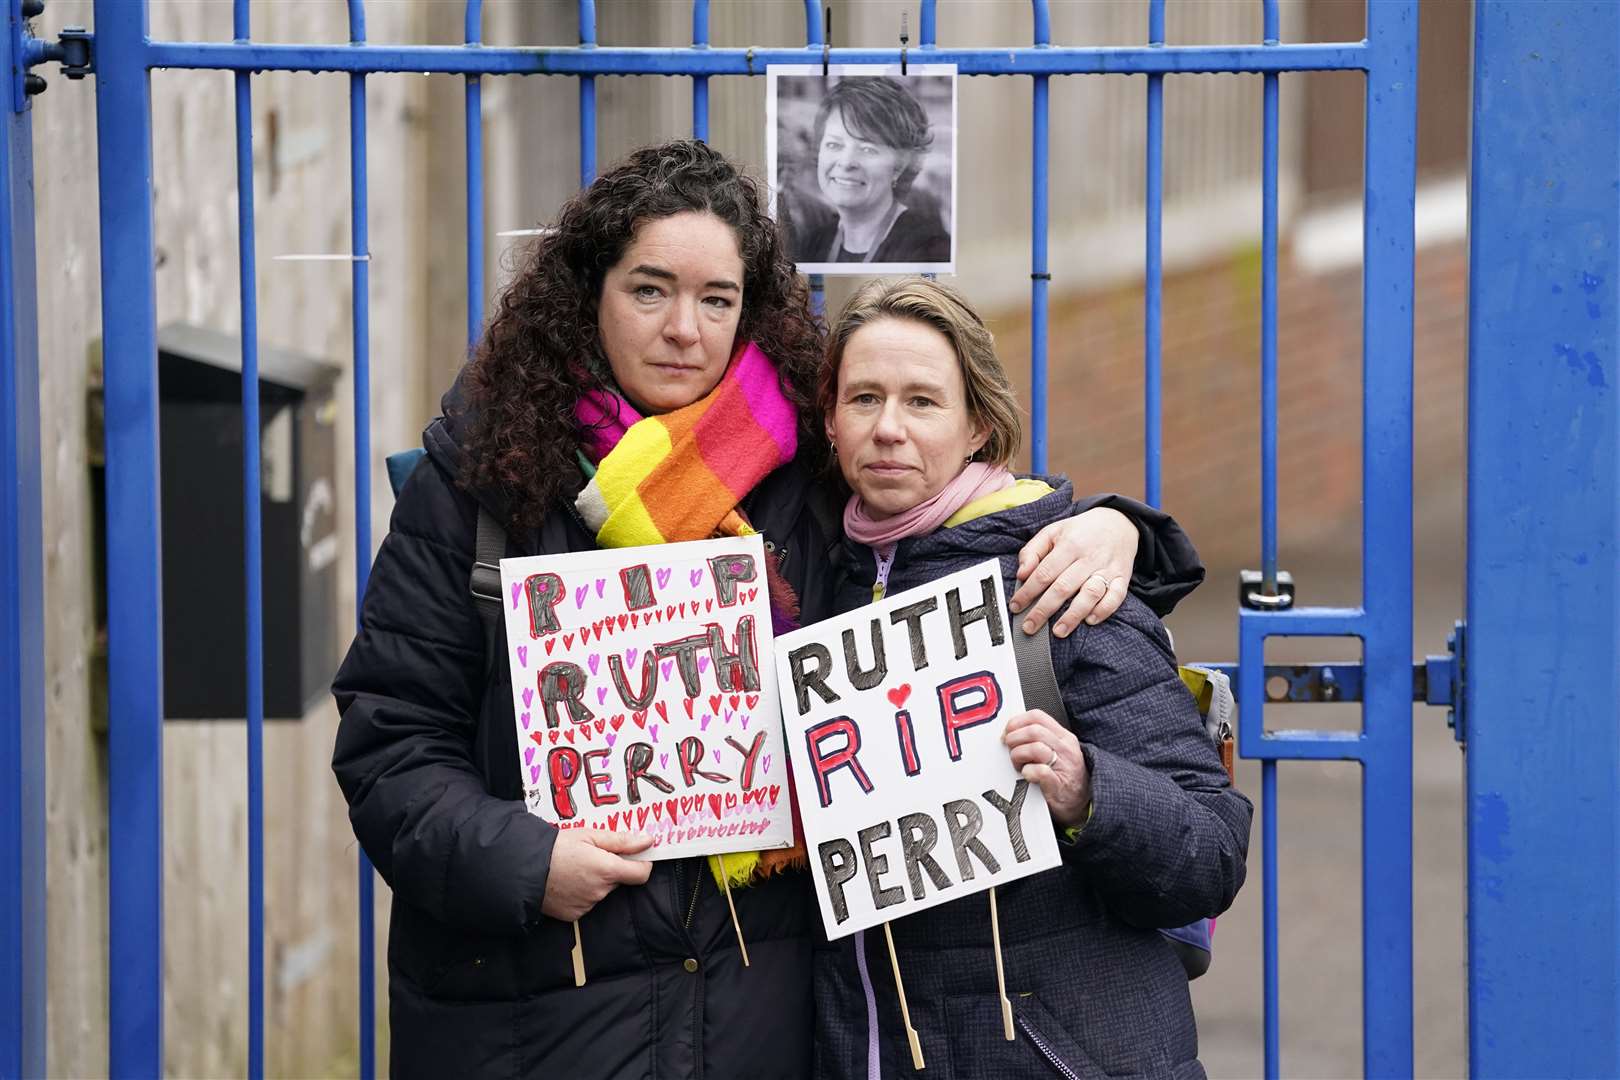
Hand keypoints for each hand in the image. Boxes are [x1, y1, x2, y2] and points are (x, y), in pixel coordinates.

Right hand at [541, 830, 653, 920]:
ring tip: (574, 868)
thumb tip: (648, 841)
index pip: (642, 874)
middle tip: (592, 855)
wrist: (523, 868)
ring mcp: (587, 905)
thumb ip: (622, 841)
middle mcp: (600, 891)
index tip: (637, 856)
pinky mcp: (574, 914)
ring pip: (601, 891)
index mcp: (607, 870)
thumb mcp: (590, 835)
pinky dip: (582, 893)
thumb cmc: (556, 847)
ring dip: (595, 881)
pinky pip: (587, 902)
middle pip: (619, 881)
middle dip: (611, 869)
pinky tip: (567, 882)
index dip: (642, 864)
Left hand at [1003, 710, 1090, 827]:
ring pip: (1035, 747)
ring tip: (1019, 765)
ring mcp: (1064, 766)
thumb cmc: (1066, 777)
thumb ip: (1039, 739)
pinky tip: (1027, 775)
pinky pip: (1040, 771)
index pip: (1037, 716)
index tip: (1007, 732)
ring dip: (1018, 756)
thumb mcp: (1058, 750)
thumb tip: (1011, 731)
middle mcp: (1065, 749)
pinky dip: (1028, 772)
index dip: (1016, 722)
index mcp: (1064, 737)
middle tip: (1011, 750)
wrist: (1082, 803)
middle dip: (1014, 739)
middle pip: (1033, 730)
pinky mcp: (1058, 785)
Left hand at [1010, 507, 1137, 637]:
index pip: (1044, 573)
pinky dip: (1104, 610)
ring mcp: (1107, 568)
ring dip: (1073, 615)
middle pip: (1063, 587)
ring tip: (1058, 631)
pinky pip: (1116, 597)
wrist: (1118, 522)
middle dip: (1043, 609)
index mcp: (1069, 545)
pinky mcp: (1122, 577)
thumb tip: (1021, 574)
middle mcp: (1088, 557)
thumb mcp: (1052, 532)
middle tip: (1029, 626)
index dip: (1027, 592)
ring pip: (1090, 594)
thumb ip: (1032, 551)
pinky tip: (1090, 620)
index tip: (1015, 606)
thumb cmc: (1079, 531)